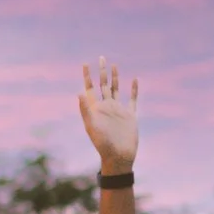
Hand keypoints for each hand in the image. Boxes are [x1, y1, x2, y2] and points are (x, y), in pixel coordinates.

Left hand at [76, 58, 139, 175]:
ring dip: (115, 77)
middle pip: (103, 85)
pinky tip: (135, 80)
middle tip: (101, 57)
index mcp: (95, 109)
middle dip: (101, 71)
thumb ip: (85, 109)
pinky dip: (134, 90)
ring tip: (113, 65)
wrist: (119, 156)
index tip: (85, 63)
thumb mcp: (92, 125)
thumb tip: (78, 91)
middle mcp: (106, 107)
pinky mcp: (130, 115)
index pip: (90, 88)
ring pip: (116, 89)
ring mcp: (118, 110)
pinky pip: (132, 99)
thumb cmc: (103, 144)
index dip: (87, 76)